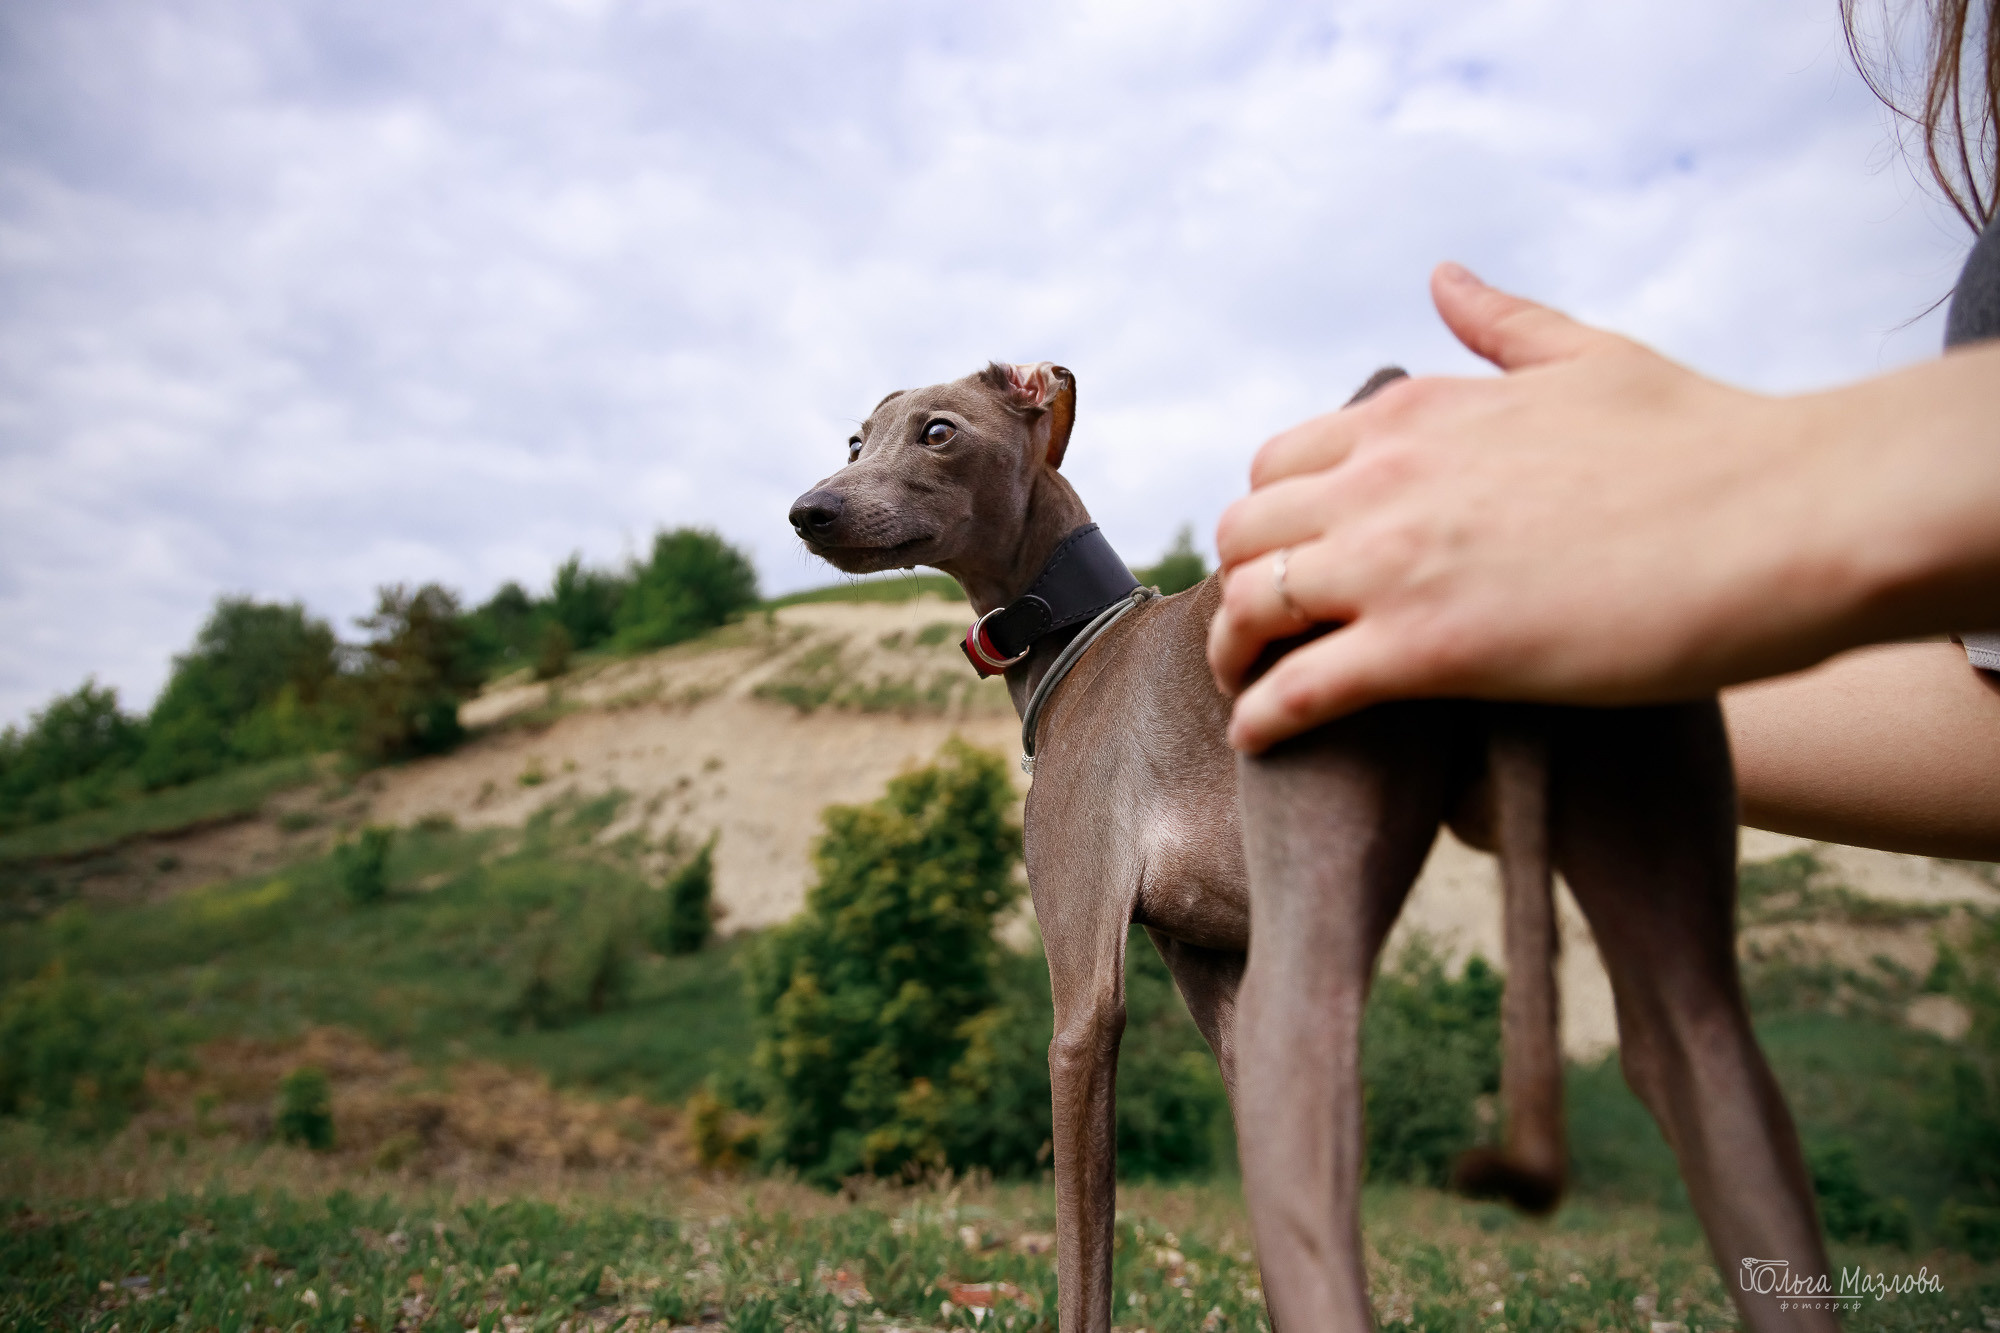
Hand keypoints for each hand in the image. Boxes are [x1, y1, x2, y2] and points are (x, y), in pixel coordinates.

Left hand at [1206, 263, 1983, 751]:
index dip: (1275, 519)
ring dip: (1233, 653)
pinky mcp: (1428, 648)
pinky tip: (1260, 741)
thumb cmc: (1708, 438)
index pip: (1281, 463)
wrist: (1787, 514)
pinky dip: (1264, 718)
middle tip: (1264, 634)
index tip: (1292, 560)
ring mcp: (1397, 561)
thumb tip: (1443, 277)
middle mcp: (1384, 476)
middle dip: (1241, 583)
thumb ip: (1503, 324)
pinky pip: (1299, 689)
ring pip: (1248, 605)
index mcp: (1416, 411)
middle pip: (1243, 534)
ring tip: (1249, 690)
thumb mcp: (1589, 355)